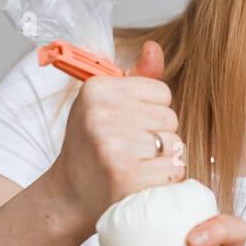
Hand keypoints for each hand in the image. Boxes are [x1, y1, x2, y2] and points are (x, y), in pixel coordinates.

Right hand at [48, 41, 183, 237]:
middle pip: (170, 119)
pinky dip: (165, 180)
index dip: (152, 114)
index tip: (128, 129)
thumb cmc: (92, 148)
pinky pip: (175, 170)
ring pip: (175, 145)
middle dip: (159, 138)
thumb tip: (155, 48)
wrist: (69, 197)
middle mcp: (103, 114)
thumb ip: (137, 78)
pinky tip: (142, 182)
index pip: (162, 92)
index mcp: (97, 89)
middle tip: (131, 152)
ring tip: (136, 167)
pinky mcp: (128, 175)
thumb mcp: (105, 105)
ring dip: (163, 161)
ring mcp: (115, 145)